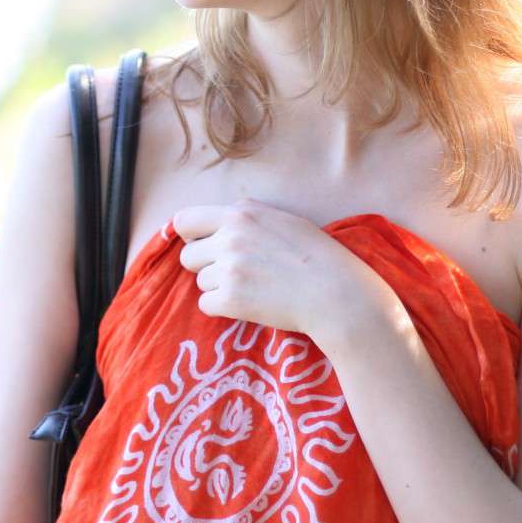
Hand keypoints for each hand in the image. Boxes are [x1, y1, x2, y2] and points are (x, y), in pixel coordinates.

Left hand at [172, 197, 395, 342]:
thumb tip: (215, 224)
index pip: (184, 220)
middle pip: (188, 256)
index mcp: (240, 214)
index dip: (191, 237)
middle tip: (236, 274)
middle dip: (206, 266)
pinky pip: (206, 304)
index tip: (203, 247)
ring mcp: (229, 269)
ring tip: (252, 288)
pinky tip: (249, 304)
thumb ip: (246, 218)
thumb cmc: (317, 256)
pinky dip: (223, 308)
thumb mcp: (281, 219)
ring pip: (200, 282)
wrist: (337, 293)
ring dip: (219, 288)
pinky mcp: (231, 299)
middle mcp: (230, 238)